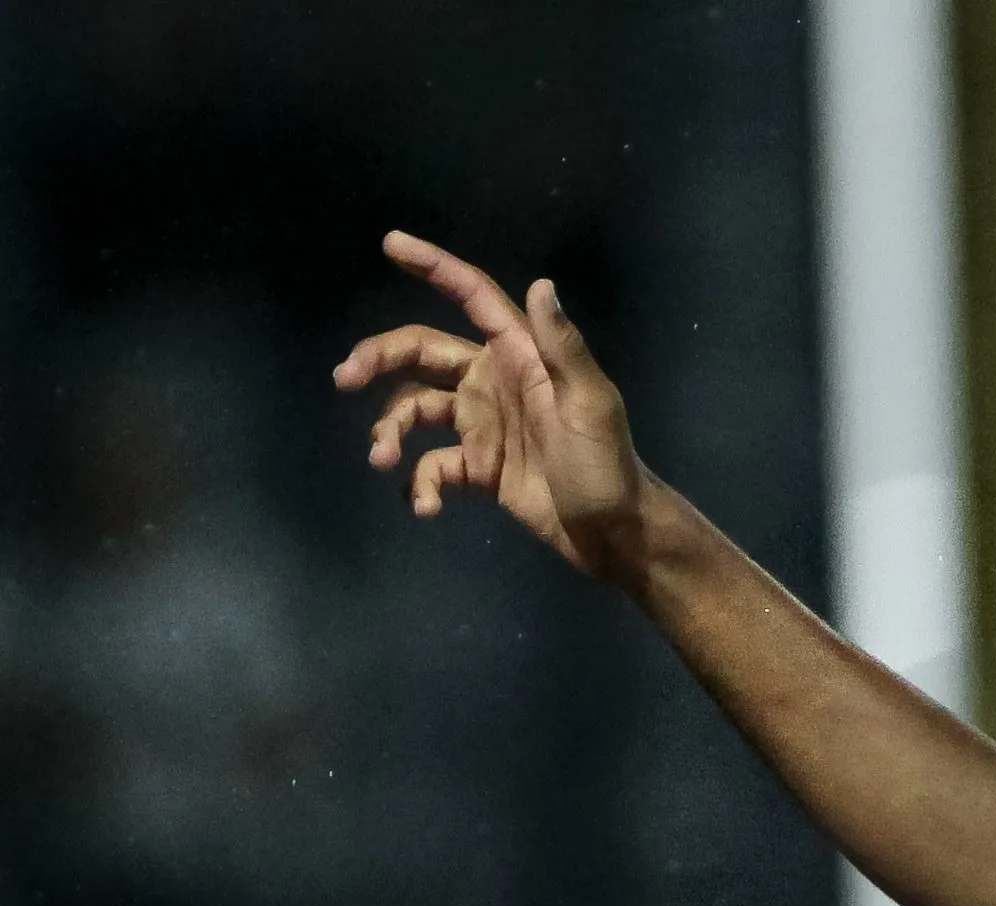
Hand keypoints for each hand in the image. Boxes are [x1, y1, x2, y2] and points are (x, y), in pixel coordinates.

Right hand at [333, 231, 645, 574]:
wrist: (611, 532)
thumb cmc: (605, 463)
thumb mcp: (589, 403)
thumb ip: (563, 347)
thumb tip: (541, 283)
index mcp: (521, 357)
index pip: (474, 299)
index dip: (436, 268)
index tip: (391, 244)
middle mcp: (494, 382)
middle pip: (421, 353)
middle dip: (379, 358)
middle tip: (345, 377)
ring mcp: (482, 426)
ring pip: (414, 410)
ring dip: (390, 431)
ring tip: (382, 458)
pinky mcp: (478, 468)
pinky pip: (432, 467)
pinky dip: (421, 485)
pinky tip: (427, 507)